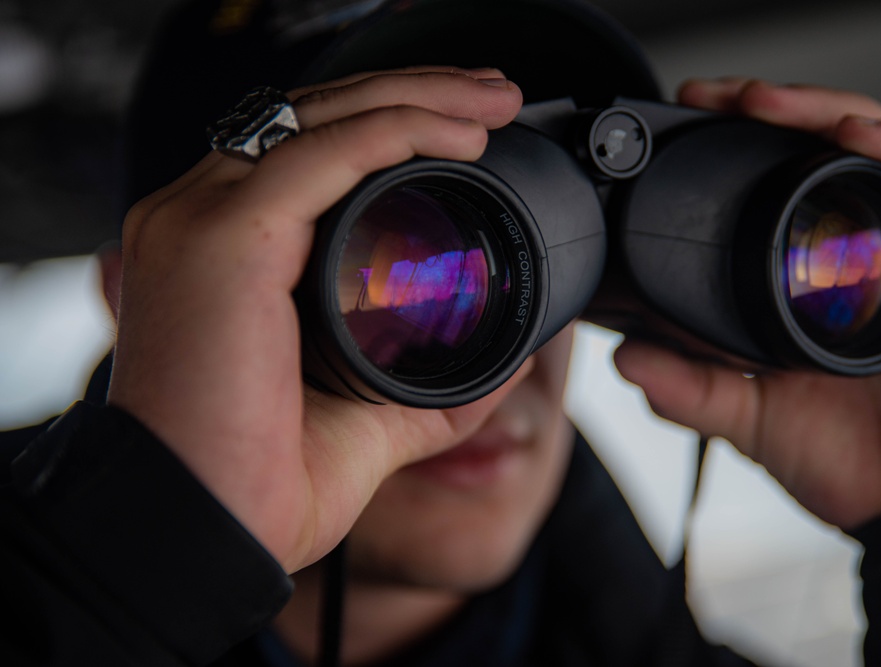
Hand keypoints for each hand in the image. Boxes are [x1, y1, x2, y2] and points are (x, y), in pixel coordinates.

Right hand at [107, 67, 524, 571]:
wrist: (203, 534)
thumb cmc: (259, 482)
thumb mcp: (369, 417)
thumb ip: (433, 386)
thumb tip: (507, 357)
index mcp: (219, 249)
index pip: (306, 153)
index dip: (387, 125)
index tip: (467, 128)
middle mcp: (198, 217)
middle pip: (317, 120)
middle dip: (415, 94)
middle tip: (496, 94)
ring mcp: (202, 219)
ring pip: (324, 120)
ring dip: (418, 97)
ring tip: (495, 100)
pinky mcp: (221, 237)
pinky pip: (325, 155)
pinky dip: (398, 130)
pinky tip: (460, 134)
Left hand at [614, 78, 880, 528]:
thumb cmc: (851, 462)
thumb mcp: (750, 418)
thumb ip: (691, 391)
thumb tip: (626, 359)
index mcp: (814, 279)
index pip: (778, 187)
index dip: (736, 149)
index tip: (683, 130)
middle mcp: (865, 253)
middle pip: (823, 150)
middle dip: (768, 110)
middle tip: (710, 95)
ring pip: (877, 146)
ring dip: (819, 111)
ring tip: (761, 100)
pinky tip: (852, 132)